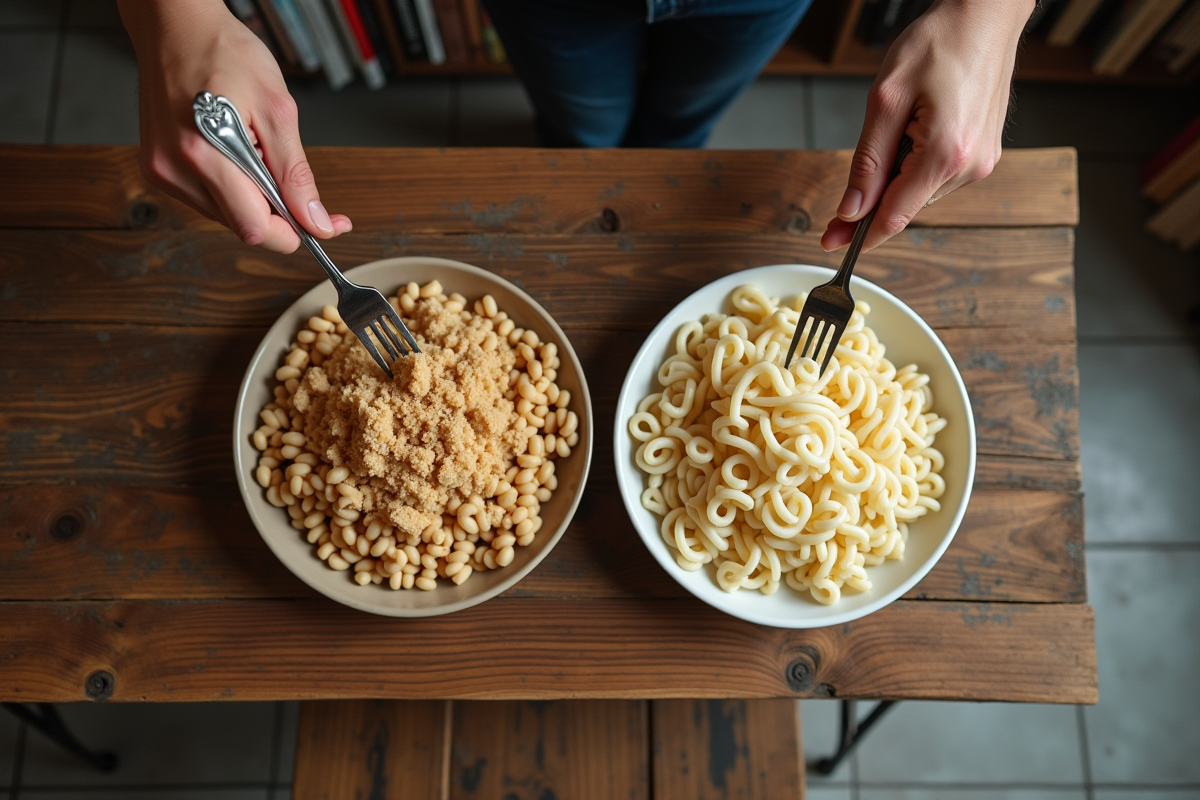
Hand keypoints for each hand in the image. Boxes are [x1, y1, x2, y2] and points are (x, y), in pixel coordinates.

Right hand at [119, 0, 350, 252]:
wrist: (176, 27)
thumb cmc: (224, 53)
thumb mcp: (278, 110)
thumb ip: (296, 174)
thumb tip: (315, 220)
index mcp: (204, 155)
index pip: (256, 228)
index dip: (293, 234)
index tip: (320, 226)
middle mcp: (175, 170)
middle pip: (243, 225)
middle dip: (276, 213)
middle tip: (291, 180)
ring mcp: (162, 171)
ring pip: (225, 215)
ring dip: (252, 198)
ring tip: (253, 150)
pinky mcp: (157, 169)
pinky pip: (206, 198)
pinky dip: (230, 187)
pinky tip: (233, 154)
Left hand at [821, 0, 1034, 252]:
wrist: (985, 16)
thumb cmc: (939, 43)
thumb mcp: (886, 100)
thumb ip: (868, 162)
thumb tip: (851, 210)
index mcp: (944, 156)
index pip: (893, 217)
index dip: (858, 236)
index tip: (830, 243)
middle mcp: (969, 167)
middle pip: (905, 205)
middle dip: (874, 200)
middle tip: (849, 185)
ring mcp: (980, 162)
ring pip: (920, 191)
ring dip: (898, 177)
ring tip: (900, 126)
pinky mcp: (984, 153)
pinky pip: (938, 175)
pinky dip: (916, 165)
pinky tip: (916, 130)